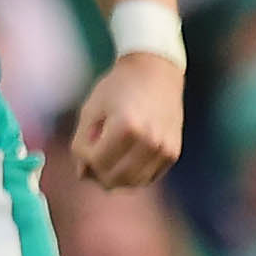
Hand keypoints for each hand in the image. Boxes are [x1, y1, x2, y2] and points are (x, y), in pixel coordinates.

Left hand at [70, 50, 183, 190]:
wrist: (156, 72)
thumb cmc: (118, 87)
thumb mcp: (92, 109)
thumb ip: (82, 143)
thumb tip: (83, 174)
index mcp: (127, 127)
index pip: (96, 163)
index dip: (83, 157)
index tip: (82, 143)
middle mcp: (150, 141)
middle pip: (114, 179)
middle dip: (96, 172)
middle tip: (92, 155)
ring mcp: (164, 149)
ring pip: (131, 183)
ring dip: (114, 177)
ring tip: (107, 156)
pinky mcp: (173, 153)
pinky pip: (147, 178)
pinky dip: (132, 175)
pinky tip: (124, 158)